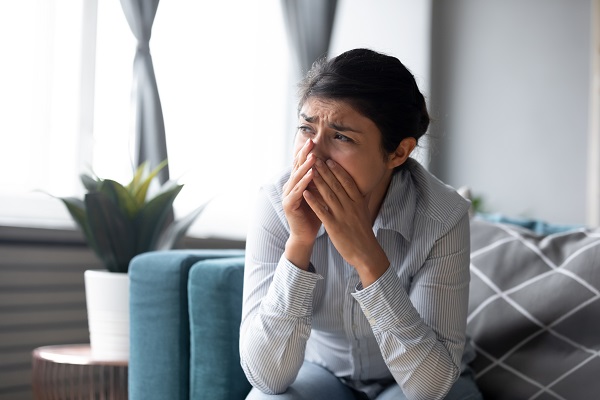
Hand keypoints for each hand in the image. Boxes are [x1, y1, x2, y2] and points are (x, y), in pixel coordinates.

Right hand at [281, 140, 320, 268]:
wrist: (306, 235)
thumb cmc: (315, 215)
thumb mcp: (320, 194)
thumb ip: (321, 181)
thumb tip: (332, 166)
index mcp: (297, 183)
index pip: (301, 164)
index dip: (307, 152)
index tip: (315, 140)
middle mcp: (290, 187)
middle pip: (297, 167)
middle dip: (304, 154)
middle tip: (311, 141)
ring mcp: (288, 195)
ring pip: (297, 177)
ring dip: (305, 166)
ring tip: (312, 156)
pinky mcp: (289, 205)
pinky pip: (297, 191)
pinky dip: (304, 182)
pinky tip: (311, 174)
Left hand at [303, 158, 389, 285]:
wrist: (366, 252)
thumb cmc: (363, 233)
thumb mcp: (364, 213)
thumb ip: (360, 200)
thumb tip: (360, 188)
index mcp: (358, 202)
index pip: (347, 182)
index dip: (338, 170)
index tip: (330, 160)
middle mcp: (351, 206)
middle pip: (336, 184)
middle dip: (325, 170)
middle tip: (316, 159)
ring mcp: (342, 215)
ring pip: (328, 194)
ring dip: (318, 181)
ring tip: (309, 170)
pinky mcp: (334, 226)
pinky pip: (322, 211)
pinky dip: (313, 201)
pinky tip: (305, 193)